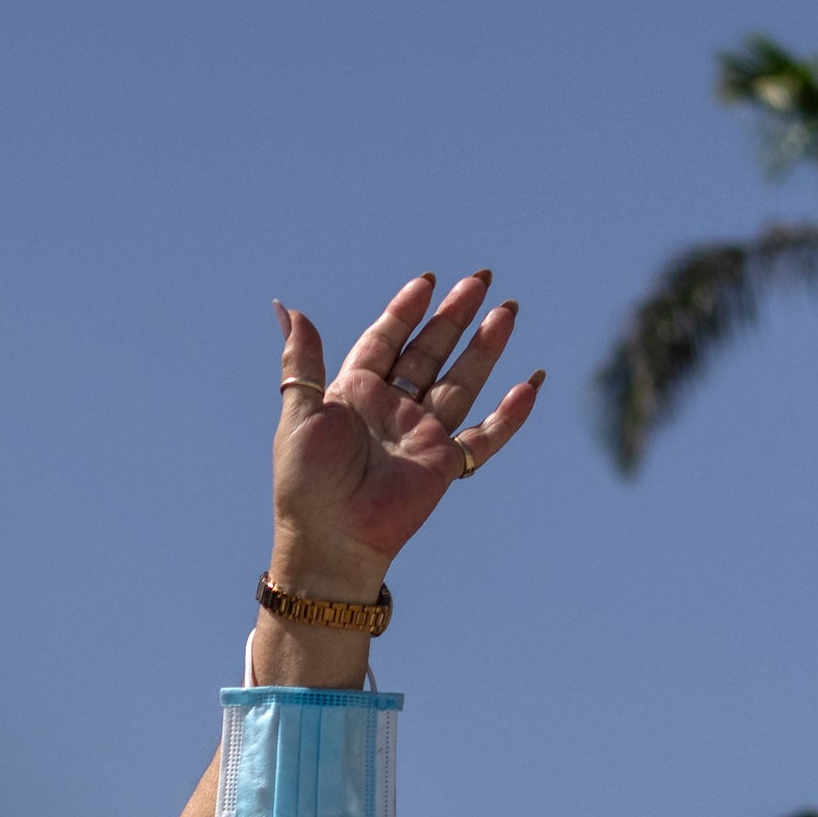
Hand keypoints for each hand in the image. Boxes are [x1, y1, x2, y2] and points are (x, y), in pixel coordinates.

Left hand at [271, 272, 541, 592]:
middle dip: (455, 316)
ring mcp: (421, 435)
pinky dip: (510, 416)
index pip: (386, 340)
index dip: (406, 311)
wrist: (330, 537)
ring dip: (485, 348)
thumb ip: (301, 361)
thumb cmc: (306, 480)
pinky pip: (485, 436)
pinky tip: (531, 384)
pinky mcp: (444, 464)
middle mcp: (392, 409)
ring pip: (461, 381)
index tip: (427, 281)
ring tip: (507, 311)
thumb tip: (287, 309)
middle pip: (430, 352)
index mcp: (355, 393)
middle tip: (481, 279)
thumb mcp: (299, 412)